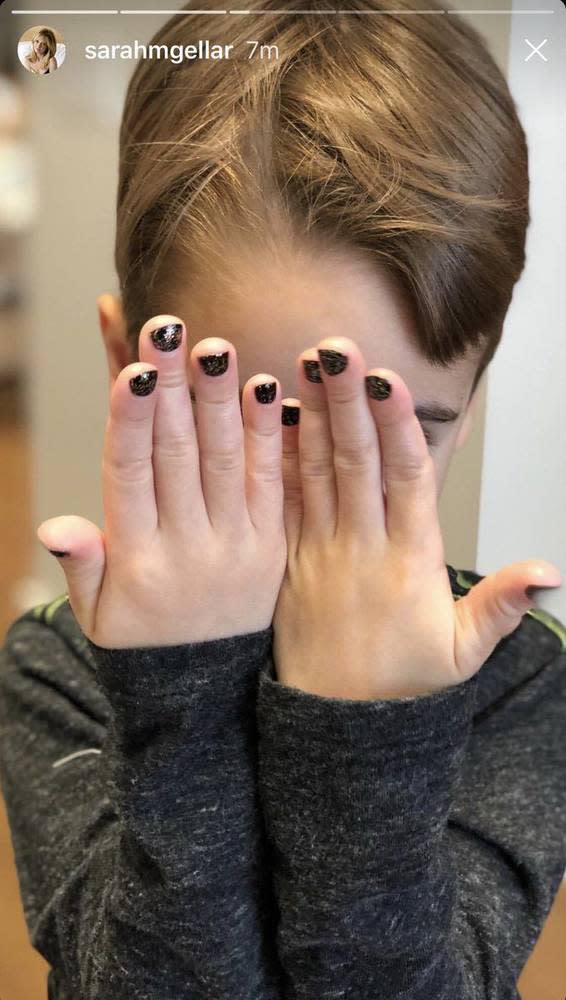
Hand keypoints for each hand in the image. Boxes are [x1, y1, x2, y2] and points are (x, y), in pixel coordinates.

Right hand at [37, 315, 286, 647]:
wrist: (210, 693)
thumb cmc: (142, 639)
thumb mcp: (96, 615)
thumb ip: (82, 566)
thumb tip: (54, 527)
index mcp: (136, 559)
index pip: (130, 476)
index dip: (133, 420)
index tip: (135, 370)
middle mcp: (188, 548)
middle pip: (178, 454)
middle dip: (173, 388)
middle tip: (170, 327)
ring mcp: (236, 545)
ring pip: (226, 460)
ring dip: (221, 399)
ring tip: (217, 346)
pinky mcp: (273, 544)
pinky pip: (273, 483)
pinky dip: (270, 435)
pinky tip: (268, 389)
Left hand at [273, 336, 561, 699]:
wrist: (334, 726)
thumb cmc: (401, 683)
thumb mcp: (462, 654)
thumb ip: (500, 608)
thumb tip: (549, 573)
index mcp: (407, 563)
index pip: (404, 481)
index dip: (396, 427)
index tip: (387, 378)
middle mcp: (360, 548)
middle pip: (356, 462)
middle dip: (349, 400)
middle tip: (337, 346)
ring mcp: (319, 552)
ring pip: (316, 472)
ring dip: (313, 415)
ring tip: (304, 363)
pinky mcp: (288, 560)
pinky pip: (283, 501)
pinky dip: (278, 457)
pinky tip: (269, 415)